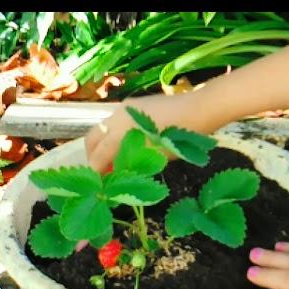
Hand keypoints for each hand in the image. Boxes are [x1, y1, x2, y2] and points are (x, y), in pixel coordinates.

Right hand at [84, 91, 218, 172]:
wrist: (196, 110)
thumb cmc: (177, 140)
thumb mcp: (153, 159)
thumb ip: (129, 166)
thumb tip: (115, 176)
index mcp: (118, 132)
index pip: (98, 156)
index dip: (95, 172)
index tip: (96, 184)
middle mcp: (115, 117)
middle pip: (92, 139)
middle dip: (93, 156)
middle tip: (101, 173)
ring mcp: (122, 108)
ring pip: (102, 128)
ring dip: (103, 145)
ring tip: (114, 161)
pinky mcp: (132, 104)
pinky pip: (114, 121)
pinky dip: (113, 135)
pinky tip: (126, 146)